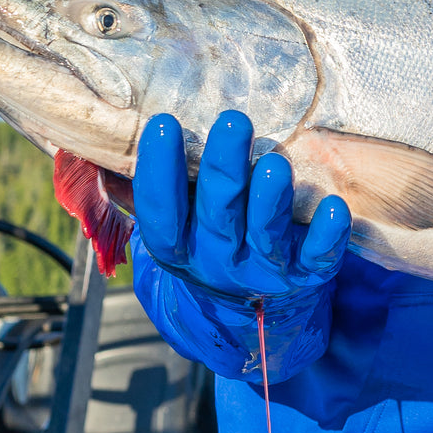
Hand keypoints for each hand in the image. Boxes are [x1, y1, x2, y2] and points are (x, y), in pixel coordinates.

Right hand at [133, 111, 350, 301]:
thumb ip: (144, 186)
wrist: (252, 310)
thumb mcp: (175, 221)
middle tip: (234, 122)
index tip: (165, 123)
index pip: (160, 213)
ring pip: (264, 235)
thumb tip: (98, 136)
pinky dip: (326, 236)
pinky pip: (317, 259)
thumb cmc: (208, 237)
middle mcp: (216, 262)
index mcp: (177, 247)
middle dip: (224, 169)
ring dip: (270, 199)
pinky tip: (334, 208)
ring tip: (276, 163)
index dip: (159, 172)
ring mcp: (262, 271)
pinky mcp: (305, 276)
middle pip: (217, 216)